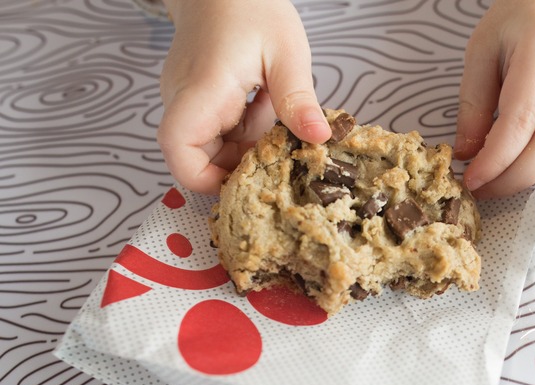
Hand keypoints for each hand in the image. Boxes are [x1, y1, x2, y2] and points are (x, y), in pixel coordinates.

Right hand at [157, 0, 330, 193]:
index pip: (179, 149)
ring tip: (274, 116)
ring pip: (211, 146)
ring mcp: (187, 98)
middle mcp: (184, 98)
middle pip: (197, 156)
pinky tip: (266, 106)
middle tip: (279, 149)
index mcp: (202, 89)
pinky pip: (218, 129)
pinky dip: (245, 129)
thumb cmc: (251, 6)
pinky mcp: (198, 98)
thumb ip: (298, 99)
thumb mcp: (286, 52)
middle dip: (240, 163)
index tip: (246, 180)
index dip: (205, 177)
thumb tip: (319, 138)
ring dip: (246, 145)